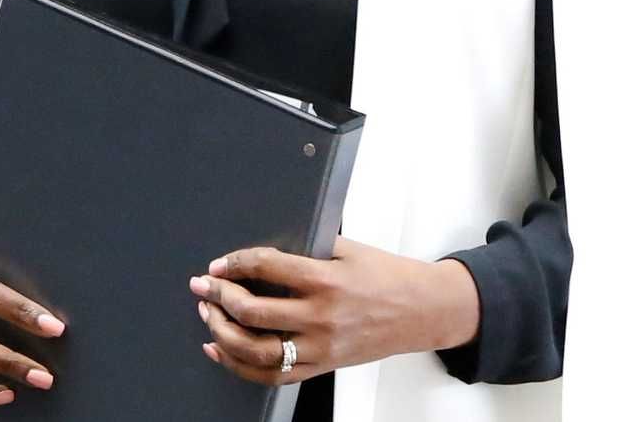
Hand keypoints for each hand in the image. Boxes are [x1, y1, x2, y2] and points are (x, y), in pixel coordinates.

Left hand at [189, 237, 479, 384]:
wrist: (422, 311)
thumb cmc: (387, 276)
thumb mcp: (349, 250)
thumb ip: (309, 249)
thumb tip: (265, 251)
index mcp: (326, 279)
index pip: (267, 268)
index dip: (235, 263)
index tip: (218, 264)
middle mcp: (320, 316)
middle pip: (253, 311)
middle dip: (219, 297)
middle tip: (203, 286)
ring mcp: (320, 346)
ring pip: (257, 350)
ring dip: (223, 332)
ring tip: (208, 315)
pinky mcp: (322, 365)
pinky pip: (274, 374)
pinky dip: (240, 366)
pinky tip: (220, 350)